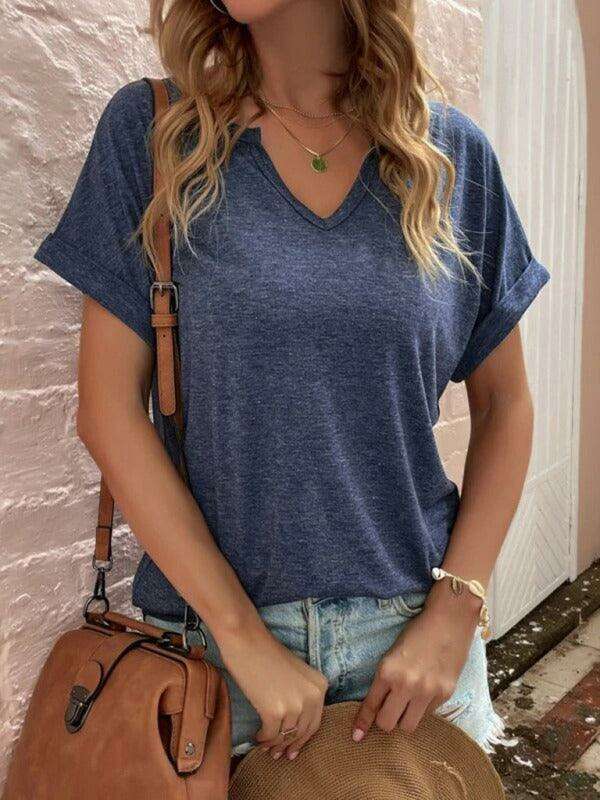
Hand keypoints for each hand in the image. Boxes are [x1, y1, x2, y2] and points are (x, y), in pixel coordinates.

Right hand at [218, 622, 328, 760]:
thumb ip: (300, 696)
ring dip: (274, 744)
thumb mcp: (295, 675)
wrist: (247, 641)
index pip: (315, 721)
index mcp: (320, 685)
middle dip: (290, 745)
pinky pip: (270, 734)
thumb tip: (293, 728)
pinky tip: (257, 737)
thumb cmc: (267, 654)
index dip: (303, 738)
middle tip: (279, 755)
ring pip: (285, 735)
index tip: (294, 749)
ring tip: (266, 748)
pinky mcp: (274, 711)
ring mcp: (294, 705)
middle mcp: (312, 696)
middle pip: (302, 731)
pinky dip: (263, 739)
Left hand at [352, 580, 481, 740]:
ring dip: (403, 719)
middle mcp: (406, 685)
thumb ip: (386, 678)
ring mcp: (427, 692)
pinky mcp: (445, 694)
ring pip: (408, 726)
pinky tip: (424, 693)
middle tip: (387, 711)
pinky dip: (422, 709)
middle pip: (387, 723)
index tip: (356, 736)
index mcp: (387, 671)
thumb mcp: (393, 652)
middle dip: (384, 721)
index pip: (371, 705)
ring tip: (406, 706)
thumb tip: (379, 704)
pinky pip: (427, 715)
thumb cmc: (418, 632)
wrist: (449, 620)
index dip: (362, 723)